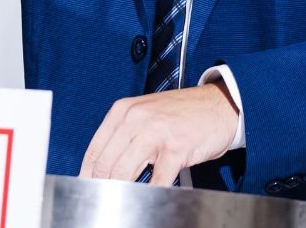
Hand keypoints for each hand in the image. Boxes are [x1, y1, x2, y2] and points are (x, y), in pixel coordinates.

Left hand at [79, 83, 237, 185]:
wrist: (218, 104)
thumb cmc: (182, 112)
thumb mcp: (145, 114)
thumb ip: (125, 134)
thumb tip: (105, 164)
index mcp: (123, 111)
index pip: (95, 148)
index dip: (88, 172)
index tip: (86, 184)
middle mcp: (135, 119)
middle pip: (107, 162)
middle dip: (102, 184)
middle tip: (103, 197)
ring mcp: (155, 133)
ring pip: (125, 170)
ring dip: (121, 190)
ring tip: (120, 200)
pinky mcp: (175, 148)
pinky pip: (157, 178)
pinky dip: (150, 192)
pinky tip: (148, 198)